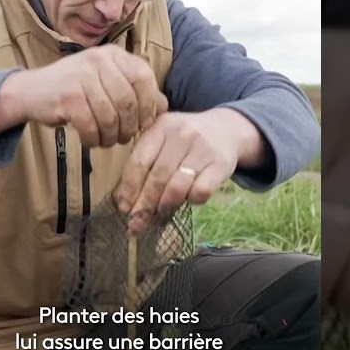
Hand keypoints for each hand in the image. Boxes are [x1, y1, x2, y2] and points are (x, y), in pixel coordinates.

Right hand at [0, 45, 167, 146]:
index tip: (144, 123)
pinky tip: (91, 140)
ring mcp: (82, 76)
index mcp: (113, 54)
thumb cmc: (74, 90)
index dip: (148, 105)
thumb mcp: (107, 83)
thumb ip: (135, 91)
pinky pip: (91, 125)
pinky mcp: (68, 96)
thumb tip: (163, 105)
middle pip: (128, 100)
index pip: (143, 78)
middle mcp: (98, 60)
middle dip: (129, 126)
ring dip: (111, 136)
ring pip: (111, 116)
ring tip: (106, 141)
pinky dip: (94, 139)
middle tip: (123, 138)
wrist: (30, 92)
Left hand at [115, 110, 246, 232]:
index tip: (124, 207)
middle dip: (144, 204)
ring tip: (158, 216)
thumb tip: (126, 201)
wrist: (225, 130)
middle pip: (157, 176)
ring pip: (178, 186)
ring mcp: (203, 149)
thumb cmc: (185, 141)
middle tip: (136, 223)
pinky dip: (191, 200)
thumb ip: (146, 162)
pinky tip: (188, 200)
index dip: (129, 187)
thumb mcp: (164, 140)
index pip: (140, 161)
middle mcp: (182, 134)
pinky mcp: (221, 164)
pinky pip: (201, 191)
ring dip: (164, 205)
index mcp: (162, 127)